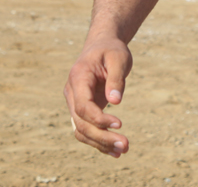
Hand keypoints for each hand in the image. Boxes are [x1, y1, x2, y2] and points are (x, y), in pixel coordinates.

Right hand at [64, 36, 132, 156]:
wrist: (101, 46)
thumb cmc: (111, 50)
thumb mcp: (119, 58)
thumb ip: (116, 78)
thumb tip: (115, 102)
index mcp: (78, 78)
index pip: (83, 106)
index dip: (99, 118)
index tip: (120, 124)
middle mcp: (72, 93)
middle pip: (81, 123)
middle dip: (102, 137)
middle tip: (125, 145)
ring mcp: (75, 103)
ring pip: (81, 131)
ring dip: (101, 143)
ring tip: (123, 150)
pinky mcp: (82, 110)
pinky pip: (86, 130)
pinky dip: (99, 142)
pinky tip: (115, 151)